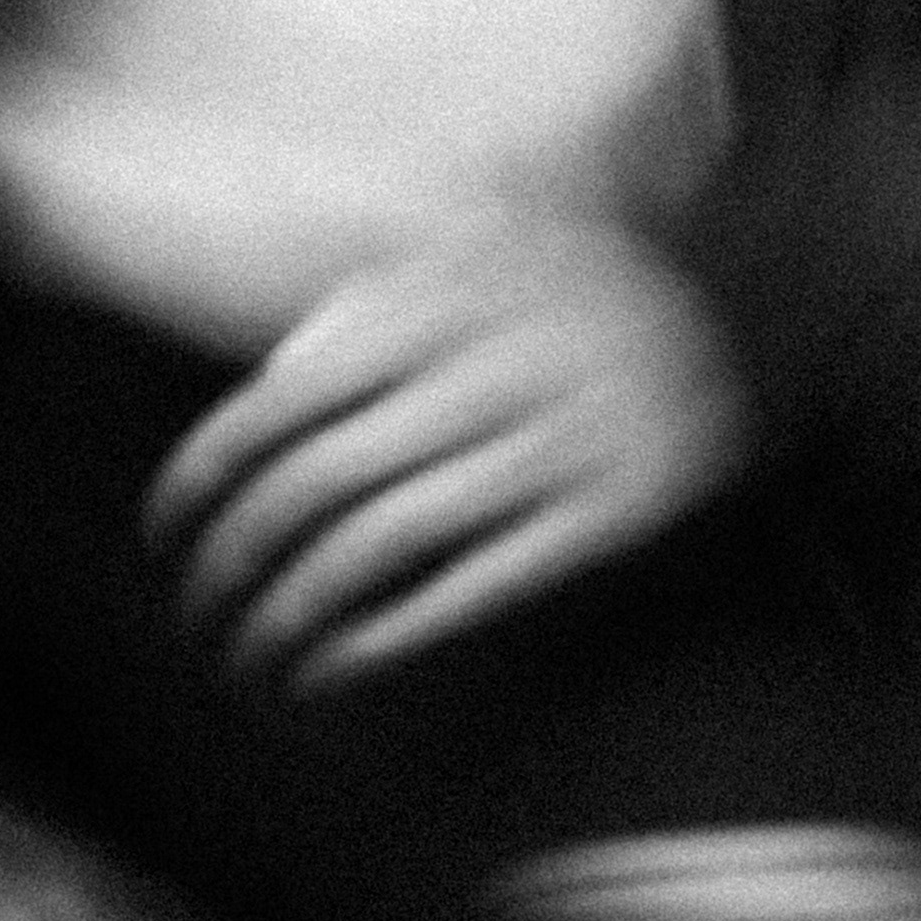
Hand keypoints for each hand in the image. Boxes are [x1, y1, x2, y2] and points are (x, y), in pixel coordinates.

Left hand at [141, 217, 750, 691]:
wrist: (758, 310)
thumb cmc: (586, 287)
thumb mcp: (475, 250)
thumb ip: (368, 304)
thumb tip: (266, 390)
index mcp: (437, 299)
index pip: (280, 401)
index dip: (202, 475)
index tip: (161, 533)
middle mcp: (485, 372)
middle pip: (316, 483)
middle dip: (233, 561)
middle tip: (193, 613)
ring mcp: (547, 447)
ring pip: (380, 545)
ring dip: (292, 614)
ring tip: (245, 659)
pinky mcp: (601, 519)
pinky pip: (469, 589)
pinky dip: (383, 637)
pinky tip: (328, 670)